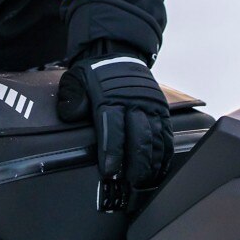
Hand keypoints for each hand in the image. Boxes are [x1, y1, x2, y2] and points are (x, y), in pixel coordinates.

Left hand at [57, 54, 172, 210]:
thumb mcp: (76, 81)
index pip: (112, 130)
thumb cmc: (95, 73)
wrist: (119, 54)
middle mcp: (134, 103)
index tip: (110, 172)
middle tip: (130, 185)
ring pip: (156, 140)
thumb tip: (72, 115)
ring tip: (145, 183)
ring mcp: (151, 106)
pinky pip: (167, 135)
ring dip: (152, 164)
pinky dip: (165, 154)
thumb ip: (72, 99)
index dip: (112, 153)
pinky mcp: (162, 110)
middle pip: (139, 139)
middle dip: (135, 165)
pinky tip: (159, 169)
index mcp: (110, 98)